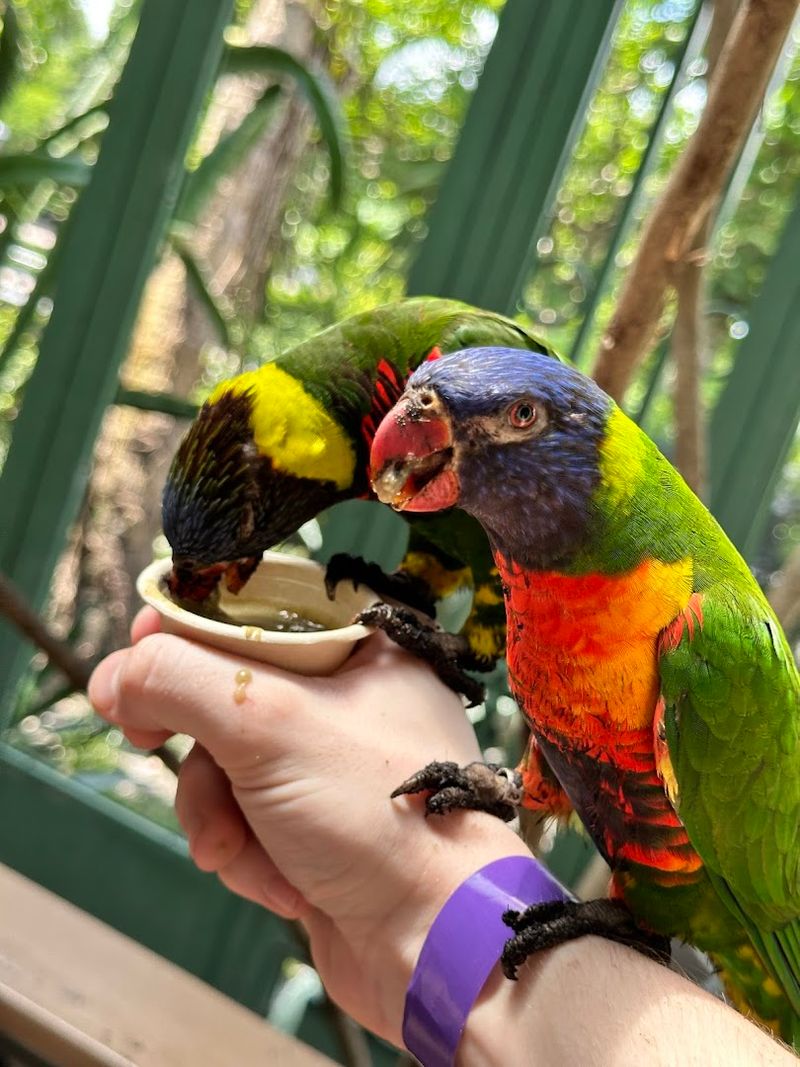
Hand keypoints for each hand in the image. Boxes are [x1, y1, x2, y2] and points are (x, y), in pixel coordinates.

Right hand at [88, 609, 527, 1040]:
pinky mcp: (318, 826)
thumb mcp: (269, 725)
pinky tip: (279, 883)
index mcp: (364, 648)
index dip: (190, 629)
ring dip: (218, 812)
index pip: (258, 611)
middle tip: (144, 736)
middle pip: (230, 692)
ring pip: (228, 764)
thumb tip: (117, 677)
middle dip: (196, 742)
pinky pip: (247, 820)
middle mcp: (353, 699)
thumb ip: (180, 680)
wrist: (434, 942)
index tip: (139, 656)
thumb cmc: (377, 817)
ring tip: (236, 850)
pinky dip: (247, 852)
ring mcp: (334, 767)